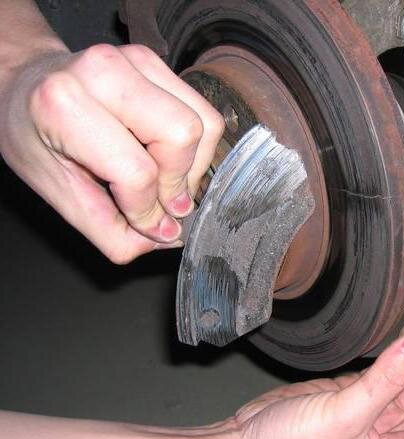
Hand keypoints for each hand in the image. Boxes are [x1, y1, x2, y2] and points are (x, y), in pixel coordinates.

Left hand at [0, 43, 223, 262]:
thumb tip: (168, 237)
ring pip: (204, 123)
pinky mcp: (159, 63)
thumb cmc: (34, 137)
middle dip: (179, 182)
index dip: (147, 210)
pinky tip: (168, 156)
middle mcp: (104, 71)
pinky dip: (196, 146)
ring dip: (193, 165)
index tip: (146, 224)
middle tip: (161, 201)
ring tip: (166, 179)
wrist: (24, 84)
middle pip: (182, 136)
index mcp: (63, 105)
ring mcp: (136, 61)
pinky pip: (204, 112)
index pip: (137, 172)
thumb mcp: (58, 194)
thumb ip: (110, 230)